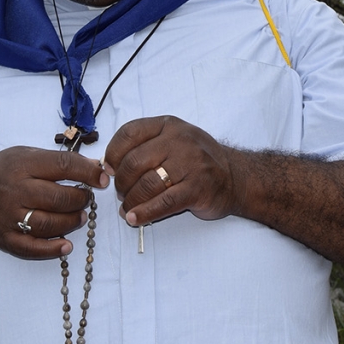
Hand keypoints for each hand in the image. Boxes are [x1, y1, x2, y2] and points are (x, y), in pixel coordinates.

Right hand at [0, 146, 108, 258]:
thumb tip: (96, 167)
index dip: (88, 172)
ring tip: (79, 217)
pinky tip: (66, 246)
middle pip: (58, 197)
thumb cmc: (5, 173)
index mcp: (20, 165)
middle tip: (87, 199)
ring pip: (49, 223)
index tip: (102, 178)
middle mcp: (13, 191)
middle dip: (80, 199)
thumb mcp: (26, 155)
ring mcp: (8, 217)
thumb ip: (58, 160)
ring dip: (71, 222)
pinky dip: (52, 249)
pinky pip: (32, 247)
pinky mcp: (6, 238)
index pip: (62, 166)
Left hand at [103, 116, 244, 226]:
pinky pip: (163, 203)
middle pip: (134, 162)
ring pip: (146, 184)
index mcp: (168, 125)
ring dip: (131, 201)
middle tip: (122, 194)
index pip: (129, 133)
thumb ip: (145, 145)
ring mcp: (190, 164)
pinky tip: (134, 218)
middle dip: (122, 183)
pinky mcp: (198, 189)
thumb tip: (108, 165)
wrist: (235, 177)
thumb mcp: (174, 139)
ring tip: (128, 208)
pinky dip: (145, 213)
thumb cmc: (197, 160)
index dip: (113, 154)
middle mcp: (179, 140)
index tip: (110, 170)